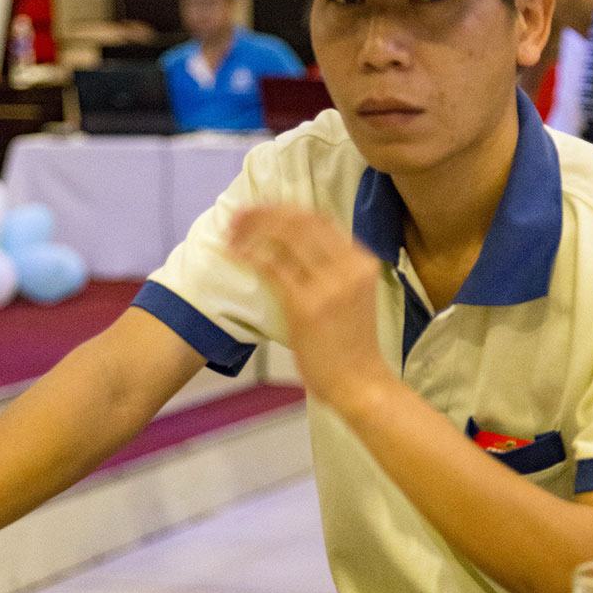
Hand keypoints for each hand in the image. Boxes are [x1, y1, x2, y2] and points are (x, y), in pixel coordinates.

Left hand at [228, 205, 392, 409]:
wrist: (362, 383)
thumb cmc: (352, 345)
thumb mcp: (352, 295)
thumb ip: (332, 269)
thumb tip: (295, 247)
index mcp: (361, 261)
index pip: (319, 219)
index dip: (284, 209)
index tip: (259, 209)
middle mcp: (348, 266)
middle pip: (299, 222)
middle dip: (263, 213)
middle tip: (237, 216)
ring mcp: (328, 285)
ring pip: (284, 238)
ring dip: (253, 229)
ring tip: (231, 231)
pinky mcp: (306, 305)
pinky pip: (271, 268)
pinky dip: (249, 256)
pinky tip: (233, 253)